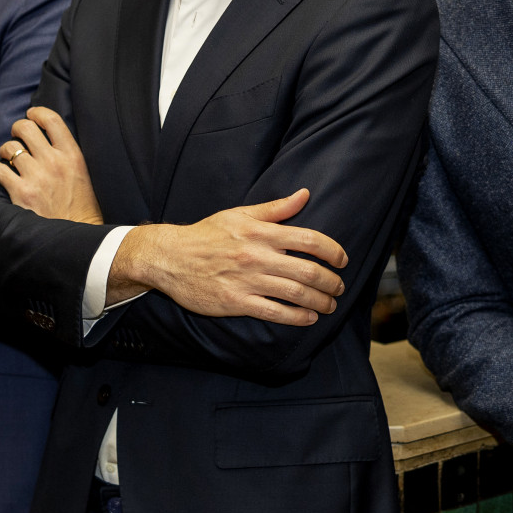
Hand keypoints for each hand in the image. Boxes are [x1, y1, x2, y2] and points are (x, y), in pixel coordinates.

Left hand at [0, 107, 102, 223]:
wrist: (76, 240)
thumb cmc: (80, 209)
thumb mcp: (83, 175)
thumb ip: (68, 155)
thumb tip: (47, 136)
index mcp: (73, 156)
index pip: (51, 119)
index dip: (37, 113)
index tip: (32, 116)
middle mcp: (54, 162)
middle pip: (25, 127)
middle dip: (17, 130)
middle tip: (17, 139)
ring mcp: (36, 177)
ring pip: (9, 147)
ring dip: (6, 152)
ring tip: (10, 161)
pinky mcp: (20, 193)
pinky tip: (4, 177)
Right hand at [109, 188, 345, 323]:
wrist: (170, 257)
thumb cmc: (206, 234)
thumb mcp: (239, 215)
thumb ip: (275, 208)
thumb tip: (304, 194)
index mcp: (260, 232)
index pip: (309, 239)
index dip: (333, 251)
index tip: (342, 259)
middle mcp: (257, 256)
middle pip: (308, 270)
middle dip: (331, 282)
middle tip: (339, 287)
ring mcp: (247, 280)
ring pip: (295, 293)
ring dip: (320, 301)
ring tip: (330, 305)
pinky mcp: (236, 302)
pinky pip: (274, 312)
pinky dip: (297, 317)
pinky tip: (308, 318)